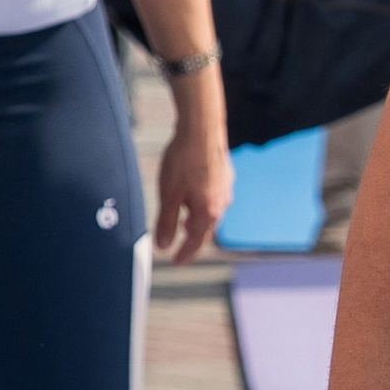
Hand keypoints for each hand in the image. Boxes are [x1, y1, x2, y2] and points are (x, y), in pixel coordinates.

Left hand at [151, 117, 229, 264]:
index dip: (186, 253)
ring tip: (186, 222)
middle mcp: (222, 201)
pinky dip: (203, 203)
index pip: (197, 240)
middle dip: (193, 238)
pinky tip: (194, 195)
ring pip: (212, 211)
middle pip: (207, 227)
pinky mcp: (225, 173)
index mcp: (208, 211)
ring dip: (198, 220)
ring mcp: (226, 187)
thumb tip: (163, 245)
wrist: (202, 128)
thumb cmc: (184, 159)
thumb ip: (166, 222)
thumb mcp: (169, 195)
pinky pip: (214, 196)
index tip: (178, 261)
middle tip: (182, 246)